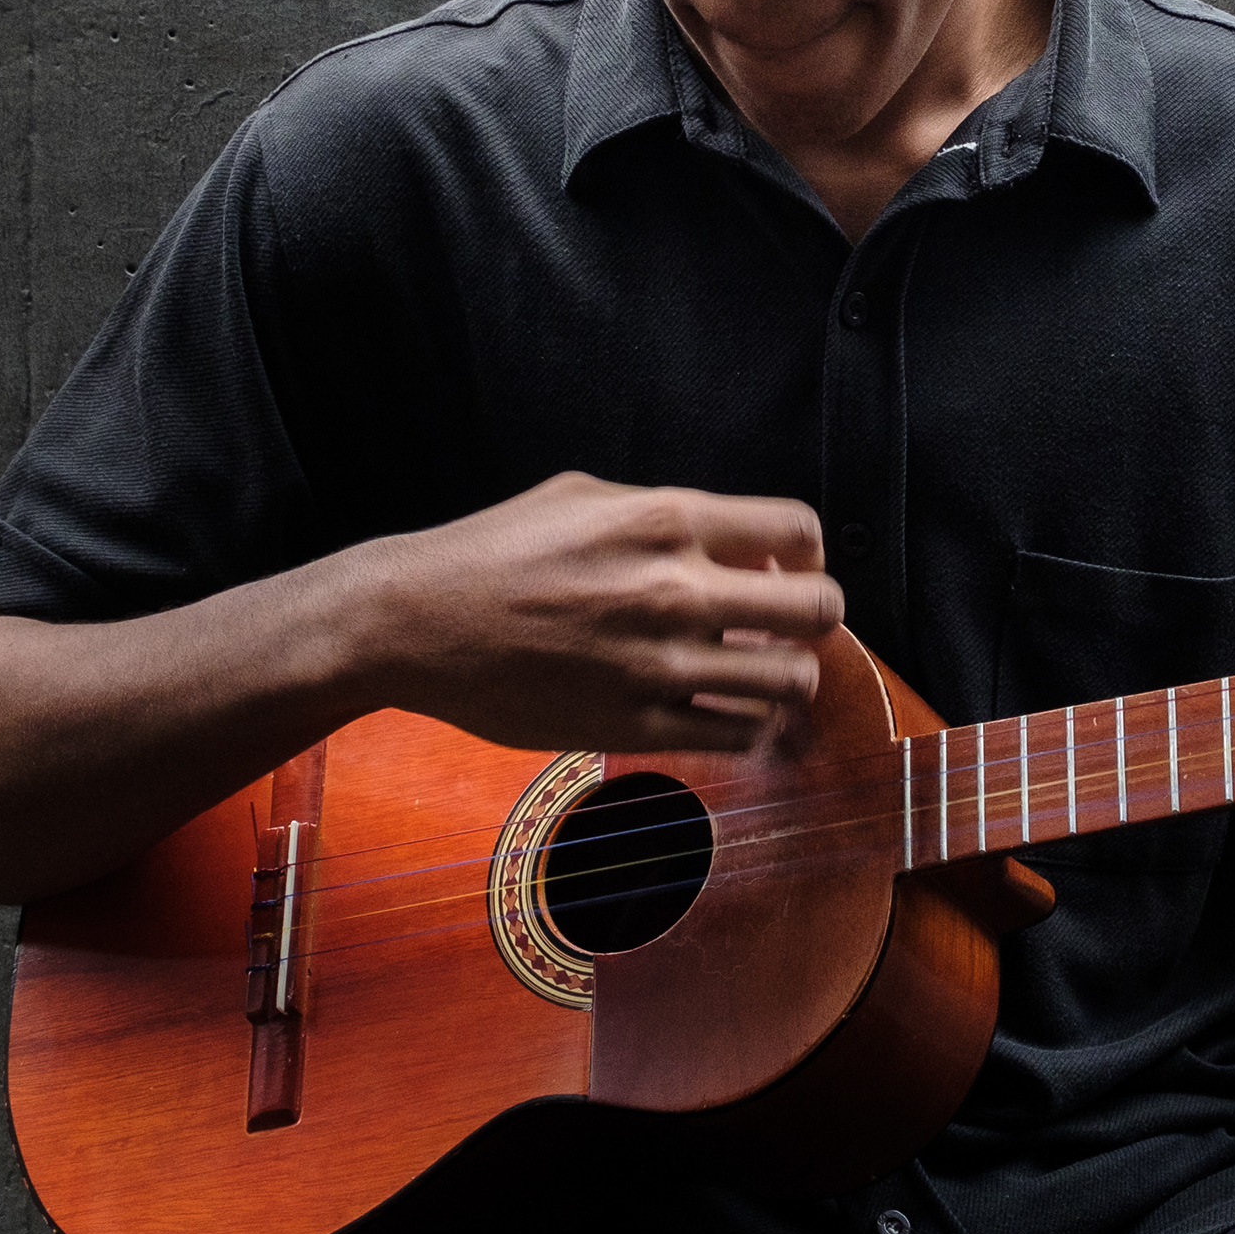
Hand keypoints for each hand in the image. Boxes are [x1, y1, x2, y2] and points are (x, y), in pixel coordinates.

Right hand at [358, 472, 843, 756]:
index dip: (806, 552)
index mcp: (665, 520)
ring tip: (760, 674)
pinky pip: (737, 736)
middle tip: (785, 627)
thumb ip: (668, 515)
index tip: (784, 567)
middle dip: (816, 617)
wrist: (416, 622)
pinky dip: (749, 728)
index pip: (799, 529)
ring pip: (791, 681)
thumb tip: (737, 545)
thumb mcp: (586, 497)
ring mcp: (656, 664)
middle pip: (818, 609)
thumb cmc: (494, 552)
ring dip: (787, 678)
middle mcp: (673, 589)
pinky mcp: (634, 726)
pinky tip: (726, 713)